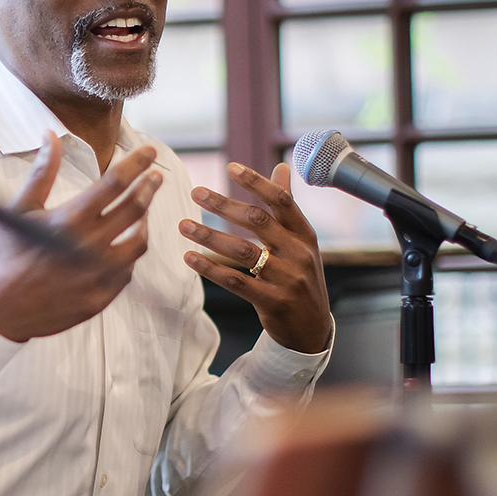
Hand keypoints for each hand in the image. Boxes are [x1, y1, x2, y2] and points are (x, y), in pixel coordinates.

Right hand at [0, 134, 163, 342]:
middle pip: (134, 209)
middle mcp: (88, 247)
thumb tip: (50, 135)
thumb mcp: (19, 210)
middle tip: (156, 175)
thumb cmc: (4, 256)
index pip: (114, 183)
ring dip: (145, 221)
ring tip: (143, 210)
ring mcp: (97, 275)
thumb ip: (42, 172)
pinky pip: (127, 270)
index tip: (150, 152)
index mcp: (68, 220)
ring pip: (139, 242)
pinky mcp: (100, 297)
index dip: (136, 164)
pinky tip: (123, 243)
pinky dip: (129, 253)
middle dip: (149, 187)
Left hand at [179, 162, 332, 354]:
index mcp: (305, 234)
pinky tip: (190, 258)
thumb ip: (287, 206)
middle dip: (223, 204)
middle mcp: (298, 253)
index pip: (281, 200)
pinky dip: (210, 268)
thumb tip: (282, 166)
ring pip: (242, 250)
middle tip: (196, 192)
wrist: (312, 329)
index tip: (231, 167)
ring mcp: (286, 278)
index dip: (256, 182)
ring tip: (184, 226)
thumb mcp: (302, 242)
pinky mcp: (272, 301)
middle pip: (258, 221)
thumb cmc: (301, 277)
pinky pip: (235, 281)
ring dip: (209, 236)